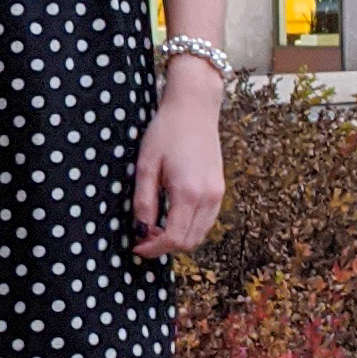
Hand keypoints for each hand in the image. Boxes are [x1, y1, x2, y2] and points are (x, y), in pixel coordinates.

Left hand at [132, 76, 224, 256]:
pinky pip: (207, 221)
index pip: (173, 238)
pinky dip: (190, 227)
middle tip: (143, 236)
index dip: (153, 249)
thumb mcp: (146, 165)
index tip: (136, 247)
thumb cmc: (166, 131)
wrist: (194, 108)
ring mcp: (217, 193)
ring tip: (156, 226)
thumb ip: (144, 201)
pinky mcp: (219, 188)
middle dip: (164, 246)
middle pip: (189, 242)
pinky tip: (173, 215)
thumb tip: (140, 230)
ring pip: (200, 234)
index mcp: (188, 192)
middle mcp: (208, 197)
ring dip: (178, 238)